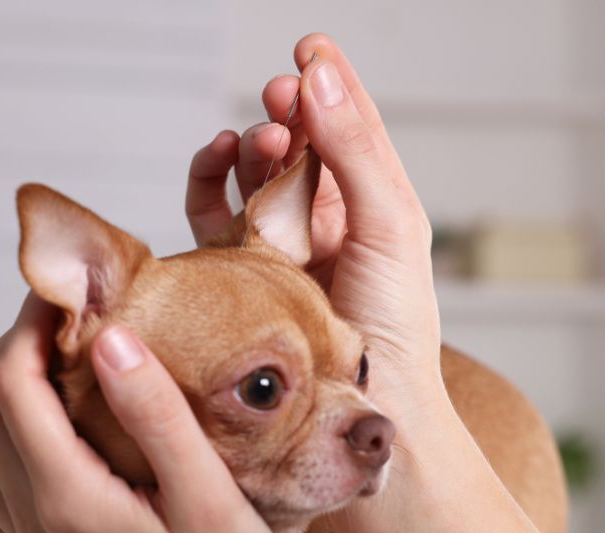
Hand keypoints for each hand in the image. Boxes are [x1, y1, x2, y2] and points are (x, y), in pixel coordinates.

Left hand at [0, 295, 293, 532]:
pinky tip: (35, 443)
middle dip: (12, 348)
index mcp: (67, 498)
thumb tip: (109, 338)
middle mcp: (30, 522)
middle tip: (68, 323)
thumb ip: (156, 413)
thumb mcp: (210, 492)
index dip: (30, 324)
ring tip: (53, 372)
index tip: (71, 293)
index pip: (10, 385)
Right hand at [186, 33, 443, 423]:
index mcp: (371, 206)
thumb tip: (319, 75)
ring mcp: (279, 246)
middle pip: (298, 146)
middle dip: (286, 113)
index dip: (329, 83)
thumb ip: (354, 150)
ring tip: (252, 141)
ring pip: (255, 176)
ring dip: (250, 147)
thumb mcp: (389, 226)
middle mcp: (325, 223)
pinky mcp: (240, 273)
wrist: (363, 413)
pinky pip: (216, 215)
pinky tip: (216, 165)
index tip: (306, 46)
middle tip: (276, 96)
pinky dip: (210, 182)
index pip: (349, 128)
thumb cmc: (394, 331)